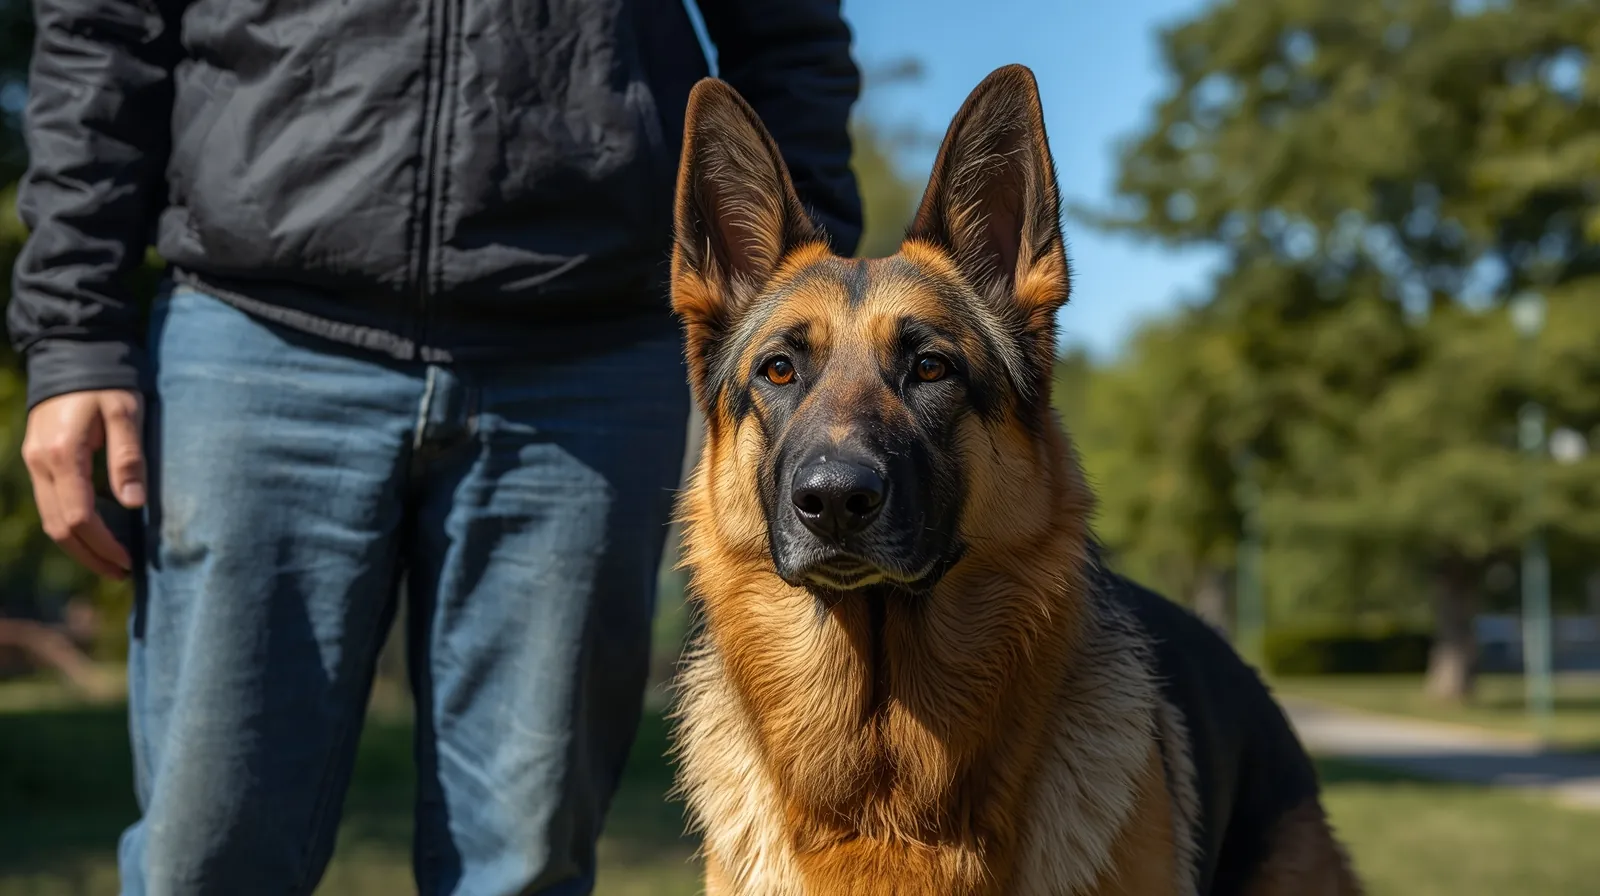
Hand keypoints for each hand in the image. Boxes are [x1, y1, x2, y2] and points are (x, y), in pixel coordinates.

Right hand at [22, 389, 145, 578]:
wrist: (72, 355)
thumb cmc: (107, 382)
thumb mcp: (126, 413)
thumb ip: (129, 458)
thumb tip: (134, 505)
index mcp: (63, 454)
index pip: (80, 516)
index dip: (104, 544)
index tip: (129, 561)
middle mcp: (40, 464)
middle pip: (59, 527)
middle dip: (90, 554)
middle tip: (123, 572)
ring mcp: (34, 463)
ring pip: (51, 519)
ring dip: (79, 545)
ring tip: (112, 562)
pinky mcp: (38, 461)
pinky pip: (51, 504)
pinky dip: (72, 525)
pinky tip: (98, 534)